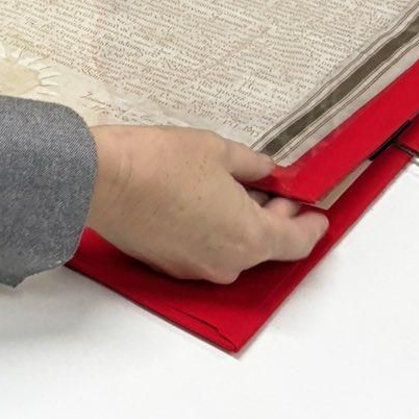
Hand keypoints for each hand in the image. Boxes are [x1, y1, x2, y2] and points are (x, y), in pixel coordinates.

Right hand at [86, 125, 328, 283]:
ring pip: (233, 250)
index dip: (310, 226)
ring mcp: (195, 268)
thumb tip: (263, 171)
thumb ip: (251, 165)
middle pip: (265, 247)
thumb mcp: (217, 150)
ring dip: (242, 224)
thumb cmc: (159, 164)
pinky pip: (204, 250)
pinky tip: (204, 202)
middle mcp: (227, 263)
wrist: (102, 180)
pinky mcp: (168, 264)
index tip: (317, 215)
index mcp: (250, 238)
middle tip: (275, 191)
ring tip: (235, 190)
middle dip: (275, 219)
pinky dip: (213, 231)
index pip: (296, 242)